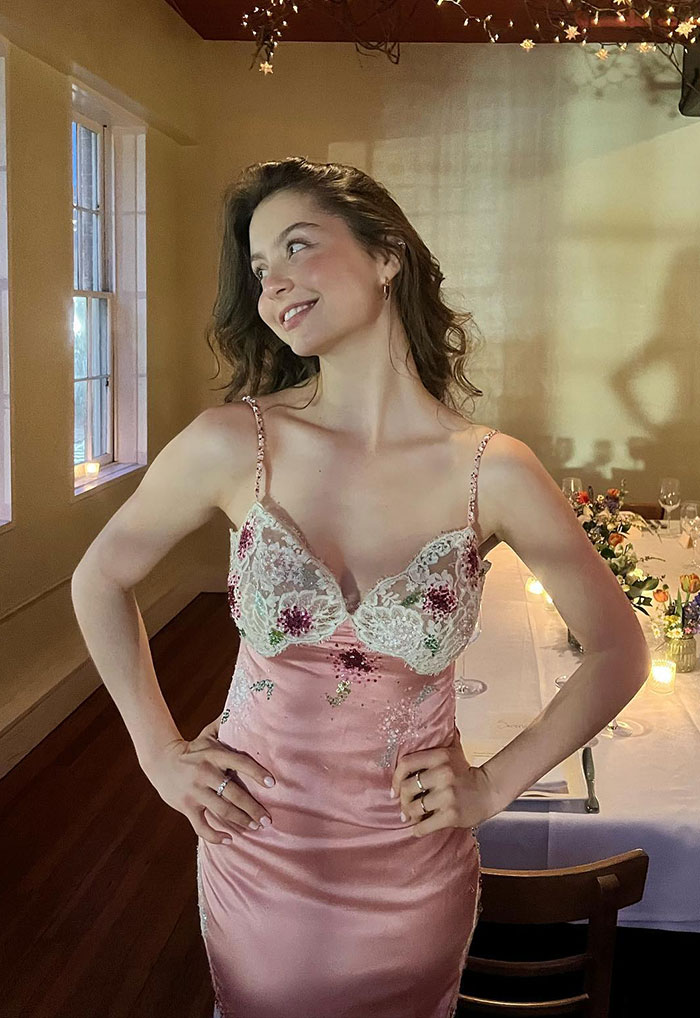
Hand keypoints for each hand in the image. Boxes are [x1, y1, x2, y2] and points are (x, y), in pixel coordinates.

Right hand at [140, 715, 275, 845]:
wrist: (160, 759)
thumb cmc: (191, 748)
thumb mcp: (207, 735)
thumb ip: (225, 724)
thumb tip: (241, 706)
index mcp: (214, 755)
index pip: (239, 763)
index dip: (256, 773)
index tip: (272, 784)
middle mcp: (205, 774)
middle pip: (233, 793)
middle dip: (252, 807)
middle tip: (267, 819)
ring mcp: (195, 792)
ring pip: (221, 810)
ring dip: (240, 821)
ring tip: (255, 827)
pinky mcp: (186, 807)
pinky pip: (201, 826)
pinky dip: (214, 835)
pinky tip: (229, 839)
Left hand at [391, 725, 492, 837]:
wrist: (489, 791)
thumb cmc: (465, 773)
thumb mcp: (453, 751)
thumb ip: (442, 736)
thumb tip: (440, 715)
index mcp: (440, 756)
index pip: (406, 764)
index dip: (396, 779)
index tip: (394, 790)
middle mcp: (443, 774)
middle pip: (408, 788)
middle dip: (403, 801)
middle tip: (404, 807)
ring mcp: (447, 795)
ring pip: (414, 808)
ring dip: (410, 815)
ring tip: (412, 817)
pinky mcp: (452, 815)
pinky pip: (424, 826)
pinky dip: (418, 829)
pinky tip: (418, 828)